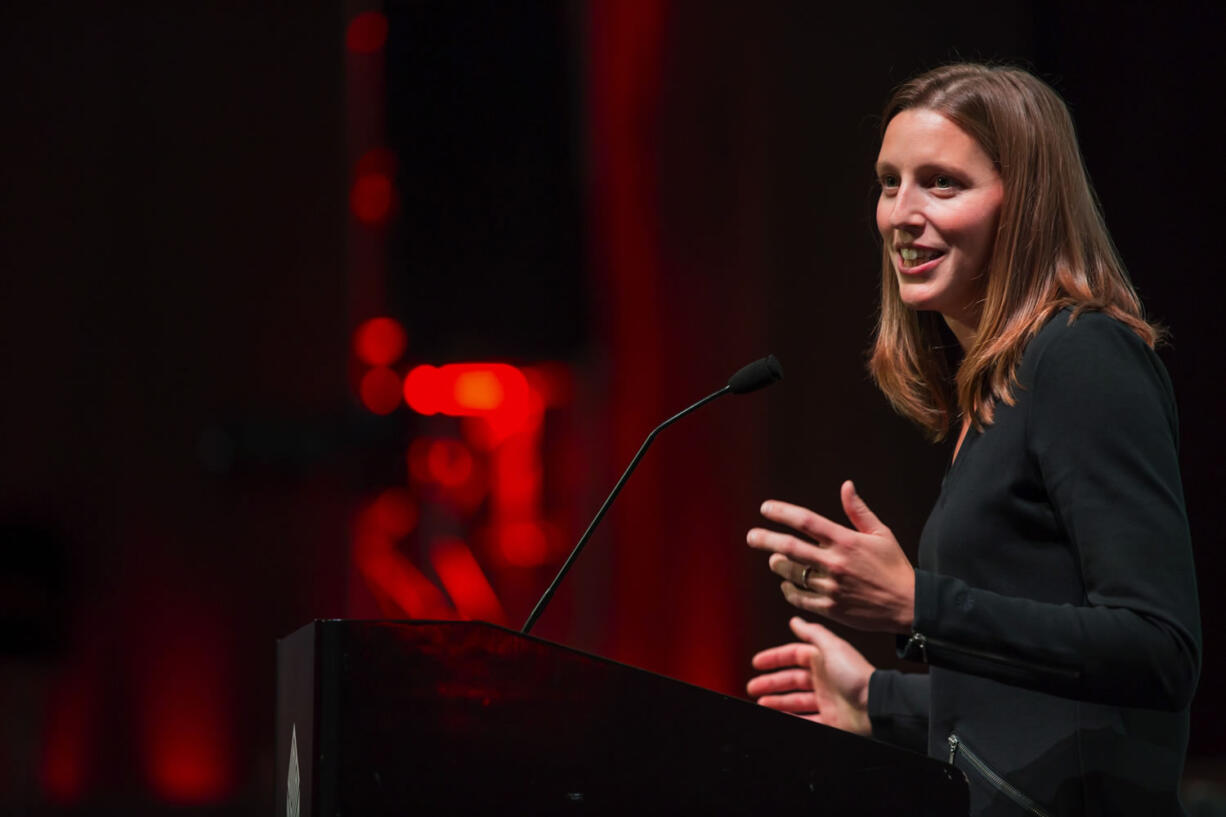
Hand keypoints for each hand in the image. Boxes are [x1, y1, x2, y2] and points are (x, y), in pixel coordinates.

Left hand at [746, 480, 914, 631]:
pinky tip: (786, 583)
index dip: (782, 512)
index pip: (806, 521)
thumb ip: (858, 511)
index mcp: (846, 541)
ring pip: (791, 573)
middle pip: (790, 547)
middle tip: (751, 536)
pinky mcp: (830, 608)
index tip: (765, 508)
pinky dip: (789, 589)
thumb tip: (846, 485)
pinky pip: (799, 598)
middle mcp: (835, 563)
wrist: (908, 605)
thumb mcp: (881, 534)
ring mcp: (831, 587)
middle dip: (766, 539)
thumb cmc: (894, 566)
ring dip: (777, 565)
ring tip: (774, 560)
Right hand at [747, 616, 873, 735]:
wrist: (876, 705)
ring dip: (777, 702)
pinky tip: (778, 718)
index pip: (793, 656)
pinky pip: (806, 721)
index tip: (757, 663)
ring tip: (761, 704)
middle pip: (791, 681)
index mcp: (823, 661)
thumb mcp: (832, 647)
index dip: (775, 658)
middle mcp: (824, 680)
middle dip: (771, 683)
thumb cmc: (856, 675)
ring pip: (795, 702)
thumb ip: (812, 633)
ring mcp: (826, 702)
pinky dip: (791, 719)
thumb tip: (795, 620)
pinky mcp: (830, 721)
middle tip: (753, 687)